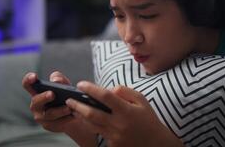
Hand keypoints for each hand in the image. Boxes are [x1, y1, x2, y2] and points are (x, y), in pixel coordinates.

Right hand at [22, 71, 96, 146]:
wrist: (74, 112)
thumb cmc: (66, 95)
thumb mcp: (64, 84)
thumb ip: (59, 78)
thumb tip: (56, 81)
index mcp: (37, 91)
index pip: (28, 84)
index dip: (28, 79)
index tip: (34, 76)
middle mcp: (36, 104)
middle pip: (36, 101)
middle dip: (44, 97)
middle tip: (52, 94)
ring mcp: (41, 116)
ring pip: (49, 114)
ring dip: (60, 110)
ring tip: (69, 107)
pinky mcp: (49, 125)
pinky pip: (56, 123)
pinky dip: (66, 119)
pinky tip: (73, 115)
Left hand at [66, 81, 183, 146]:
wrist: (155, 143)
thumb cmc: (147, 118)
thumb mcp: (141, 100)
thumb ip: (124, 92)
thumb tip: (108, 89)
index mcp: (127, 111)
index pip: (105, 96)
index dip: (91, 89)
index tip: (81, 84)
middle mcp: (119, 124)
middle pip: (92, 113)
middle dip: (77, 105)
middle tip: (69, 99)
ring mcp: (114, 136)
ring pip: (91, 125)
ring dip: (80, 116)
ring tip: (73, 108)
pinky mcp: (112, 145)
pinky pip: (98, 133)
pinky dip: (90, 125)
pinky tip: (85, 119)